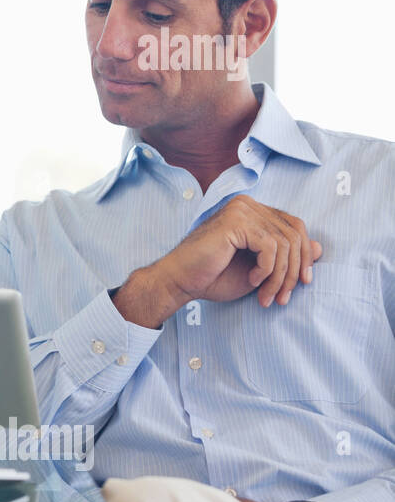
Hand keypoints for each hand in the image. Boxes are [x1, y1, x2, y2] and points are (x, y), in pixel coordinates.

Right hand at [114, 195, 321, 327]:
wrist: (181, 281)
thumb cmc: (213, 275)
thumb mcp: (260, 268)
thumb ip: (286, 256)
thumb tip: (321, 247)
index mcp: (253, 211)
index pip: (295, 227)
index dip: (304, 256)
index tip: (302, 283)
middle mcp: (248, 204)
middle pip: (295, 234)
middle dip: (294, 271)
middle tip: (282, 297)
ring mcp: (241, 210)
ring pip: (285, 243)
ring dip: (280, 277)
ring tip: (266, 295)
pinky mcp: (235, 221)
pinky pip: (270, 247)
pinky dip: (266, 269)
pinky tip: (252, 280)